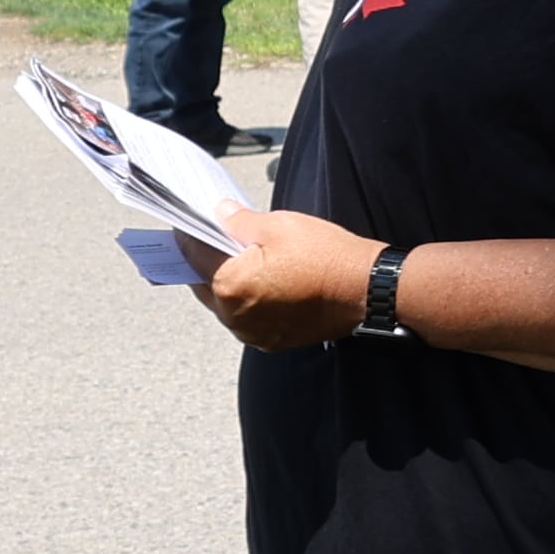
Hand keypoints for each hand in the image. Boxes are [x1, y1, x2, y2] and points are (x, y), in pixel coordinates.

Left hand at [196, 205, 380, 351]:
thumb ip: (239, 221)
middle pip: (203, 284)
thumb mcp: (279, 225)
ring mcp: (252, 332)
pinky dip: (247, 302)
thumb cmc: (325, 256)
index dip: (188, 234)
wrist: (366, 291)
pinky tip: (264, 284)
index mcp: (229, 285)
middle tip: (213, 239)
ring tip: (242, 262)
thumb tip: (219, 213)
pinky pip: (246, 319)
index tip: (187, 223)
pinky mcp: (272, 340)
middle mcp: (234, 316)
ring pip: (224, 305)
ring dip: (226, 285)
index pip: (192, 255)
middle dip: (205, 261)